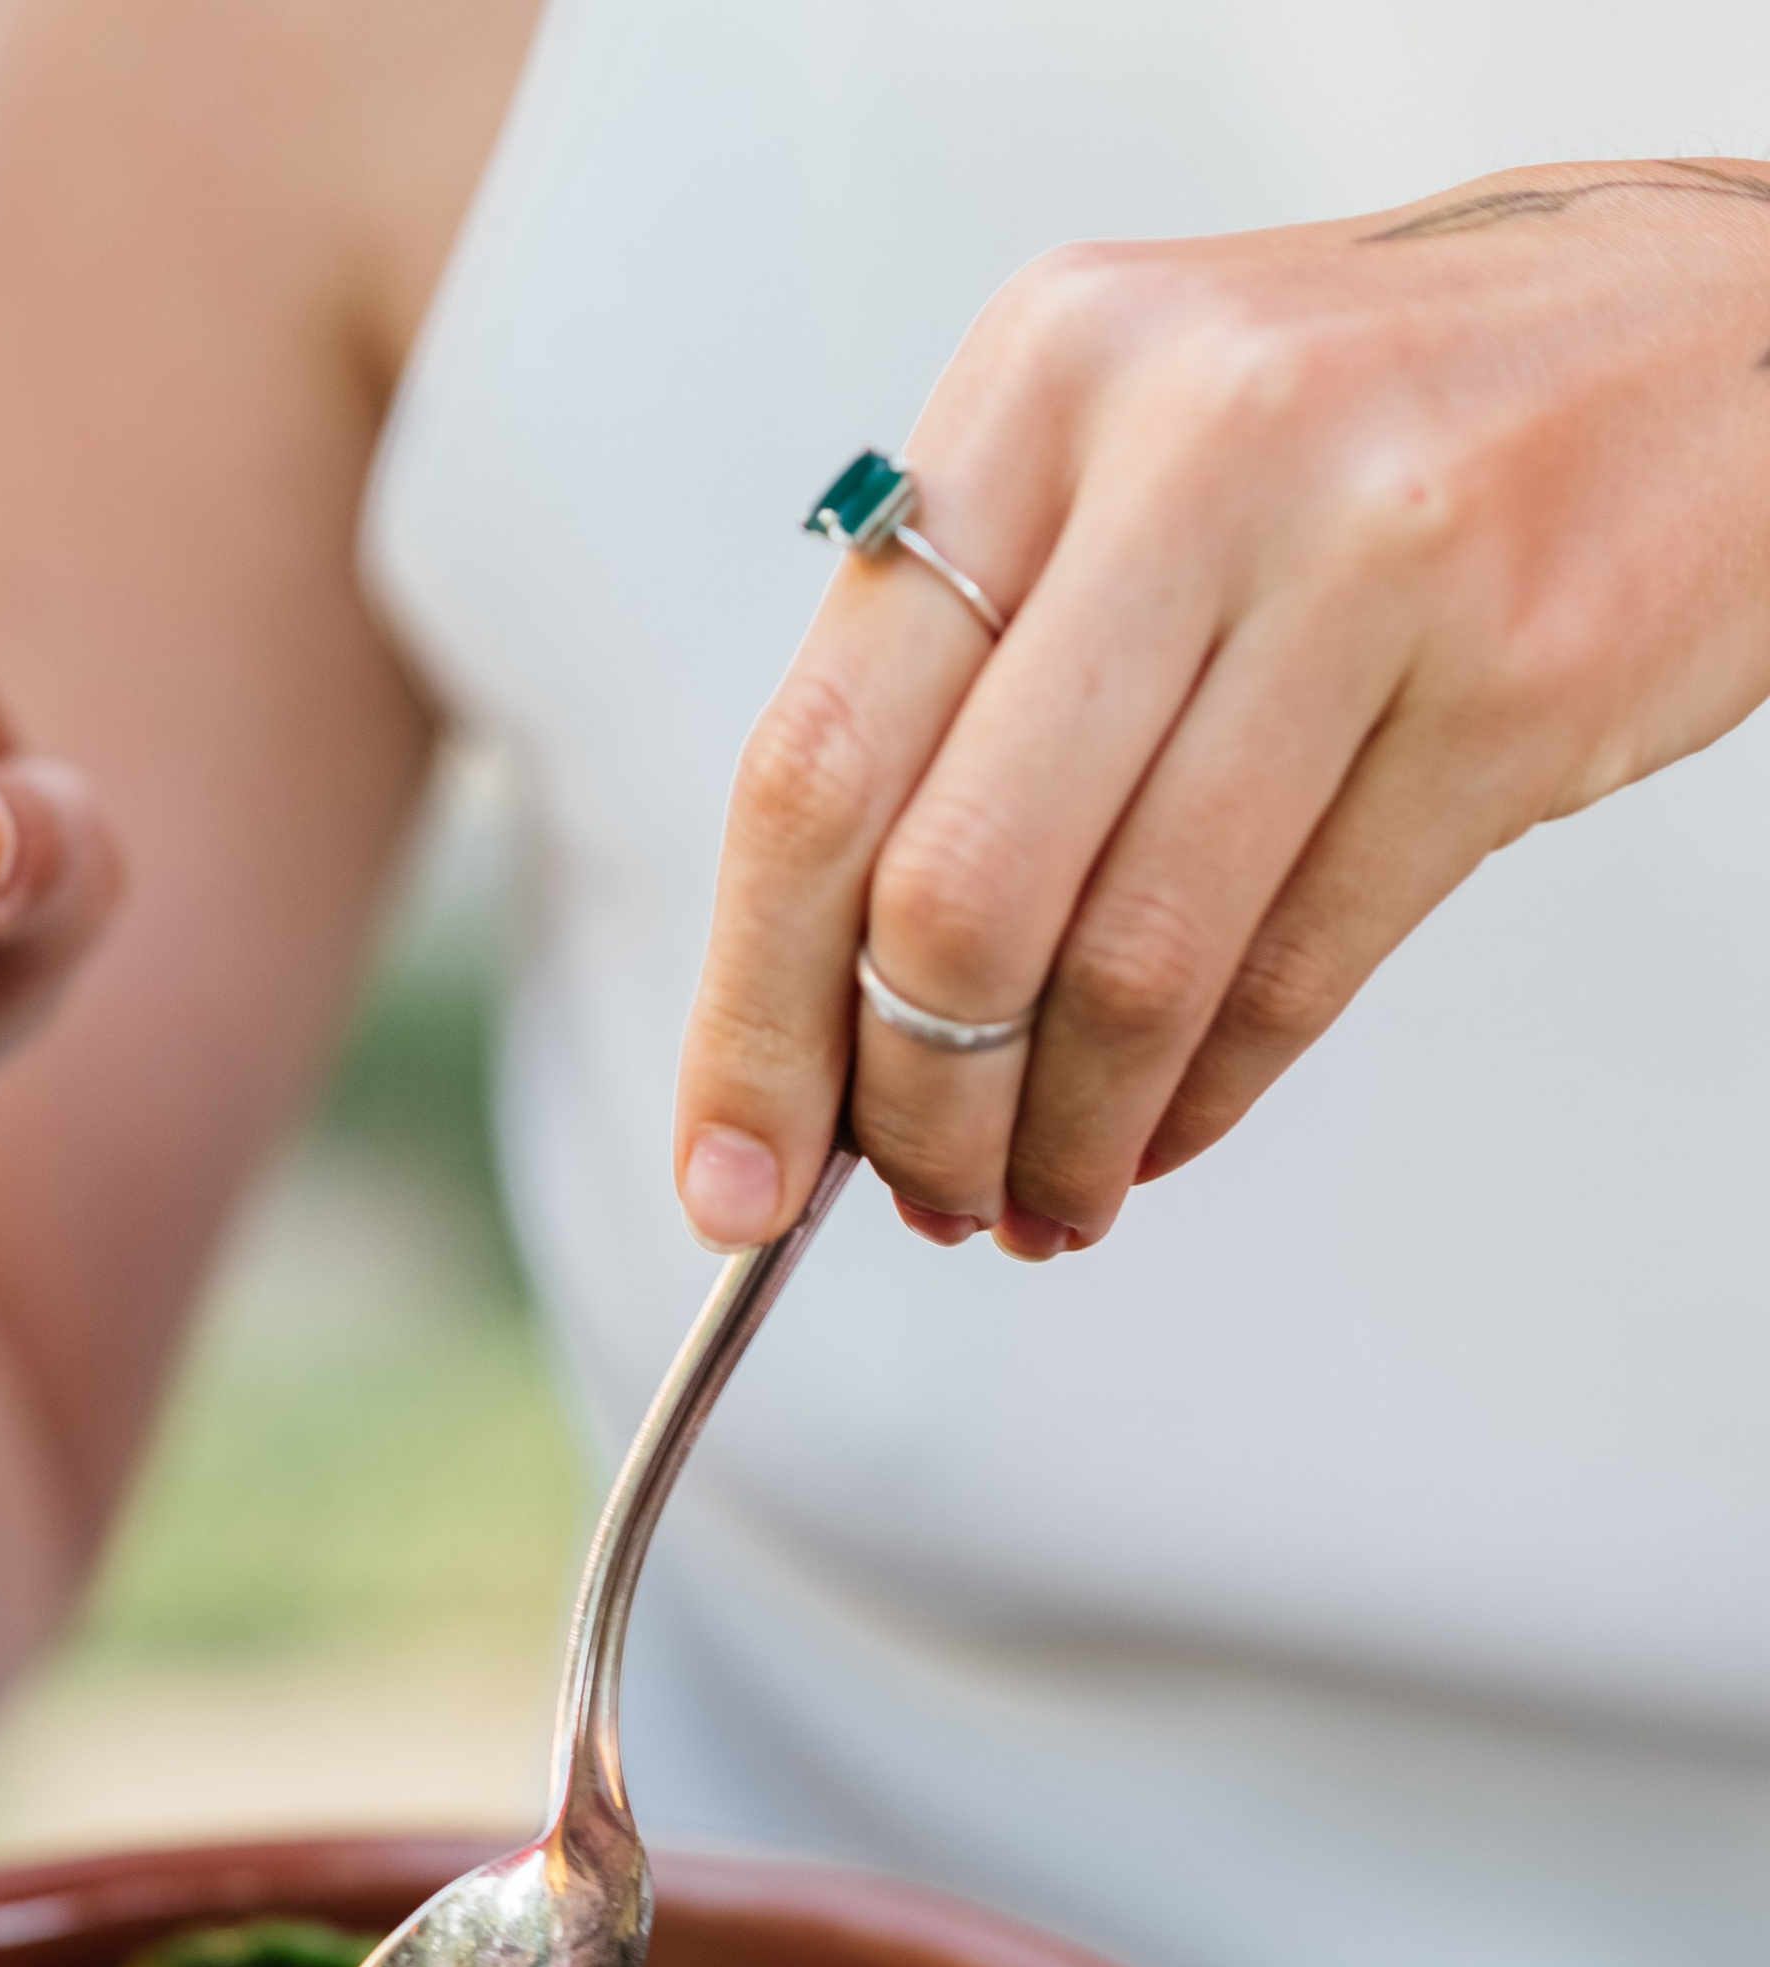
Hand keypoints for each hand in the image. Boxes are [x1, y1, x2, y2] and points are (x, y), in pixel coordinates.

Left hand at [674, 163, 1769, 1261]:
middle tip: (920, 1199)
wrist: (1710, 334)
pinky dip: (1201, 1100)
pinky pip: (1293, 974)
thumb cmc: (1372, 424)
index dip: (751, 1013)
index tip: (727, 1176)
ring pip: (1130, 964)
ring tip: (1044, 1196)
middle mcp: (1186, 447)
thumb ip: (965, 682)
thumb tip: (813, 1011)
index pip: (814, 763)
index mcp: (1036, 384)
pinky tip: (1163, 1135)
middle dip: (914, 1109)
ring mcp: (1364, 558)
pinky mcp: (1512, 683)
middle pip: (953, 893)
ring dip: (1062, 1138)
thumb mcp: (1125, 458)